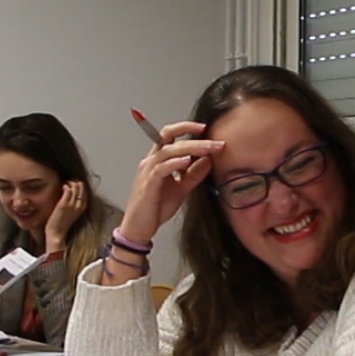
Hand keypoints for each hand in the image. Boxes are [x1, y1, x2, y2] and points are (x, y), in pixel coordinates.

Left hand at [44, 181, 87, 253]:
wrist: (57, 233)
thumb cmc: (62, 224)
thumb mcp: (73, 213)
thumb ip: (74, 204)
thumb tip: (71, 194)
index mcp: (83, 207)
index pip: (85, 191)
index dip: (79, 185)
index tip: (72, 184)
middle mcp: (79, 205)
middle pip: (81, 186)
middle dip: (74, 182)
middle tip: (68, 183)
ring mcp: (72, 204)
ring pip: (75, 186)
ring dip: (69, 183)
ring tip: (64, 185)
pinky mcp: (64, 203)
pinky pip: (67, 189)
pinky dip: (65, 186)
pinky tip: (61, 188)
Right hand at [120, 122, 222, 244]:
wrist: (140, 228)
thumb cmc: (156, 207)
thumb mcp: (181, 188)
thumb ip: (194, 174)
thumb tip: (210, 159)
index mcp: (158, 160)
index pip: (169, 135)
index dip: (186, 127)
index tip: (205, 127)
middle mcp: (151, 162)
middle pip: (169, 138)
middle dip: (193, 136)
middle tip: (215, 141)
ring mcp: (148, 172)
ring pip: (167, 151)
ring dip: (190, 148)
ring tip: (207, 149)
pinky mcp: (148, 185)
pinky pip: (161, 169)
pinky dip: (175, 163)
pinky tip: (187, 161)